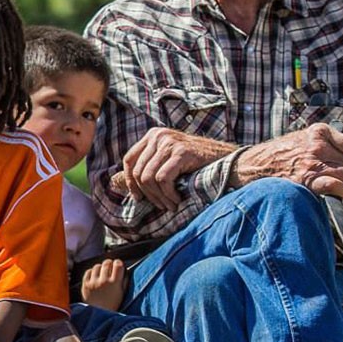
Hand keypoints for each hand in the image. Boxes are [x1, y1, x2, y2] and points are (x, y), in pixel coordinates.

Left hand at [81, 260, 126, 312]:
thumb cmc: (112, 305)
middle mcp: (103, 281)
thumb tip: (126, 270)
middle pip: (107, 262)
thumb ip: (125, 281)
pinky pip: (88, 271)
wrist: (98, 314)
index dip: (118, 263)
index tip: (118, 266)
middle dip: (110, 264)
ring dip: (101, 268)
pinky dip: (92, 272)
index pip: (118, 264)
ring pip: (97, 266)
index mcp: (115, 283)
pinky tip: (95, 277)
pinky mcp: (85, 284)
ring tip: (102, 273)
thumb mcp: (122, 294)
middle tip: (110, 268)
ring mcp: (93, 282)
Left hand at [112, 128, 233, 210]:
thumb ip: (148, 166)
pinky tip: (178, 200)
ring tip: (170, 205)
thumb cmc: (197, 164)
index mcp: (153, 135)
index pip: (128, 160)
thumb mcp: (168, 160)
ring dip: (159, 197)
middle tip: (161, 205)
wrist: (227, 160)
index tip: (139, 198)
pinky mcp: (181, 152)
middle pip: (138, 172)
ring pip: (148, 178)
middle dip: (148, 194)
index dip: (130, 182)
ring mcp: (170, 142)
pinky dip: (168, 195)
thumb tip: (114, 183)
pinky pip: (163, 180)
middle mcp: (158, 135)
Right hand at [235, 124, 342, 197]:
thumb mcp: (309, 136)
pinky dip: (339, 192)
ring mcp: (312, 163)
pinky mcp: (306, 180)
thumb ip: (337, 139)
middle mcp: (318, 145)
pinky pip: (337, 187)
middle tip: (333, 176)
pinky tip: (330, 192)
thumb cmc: (284, 152)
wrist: (254, 164)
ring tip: (328, 183)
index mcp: (321, 131)